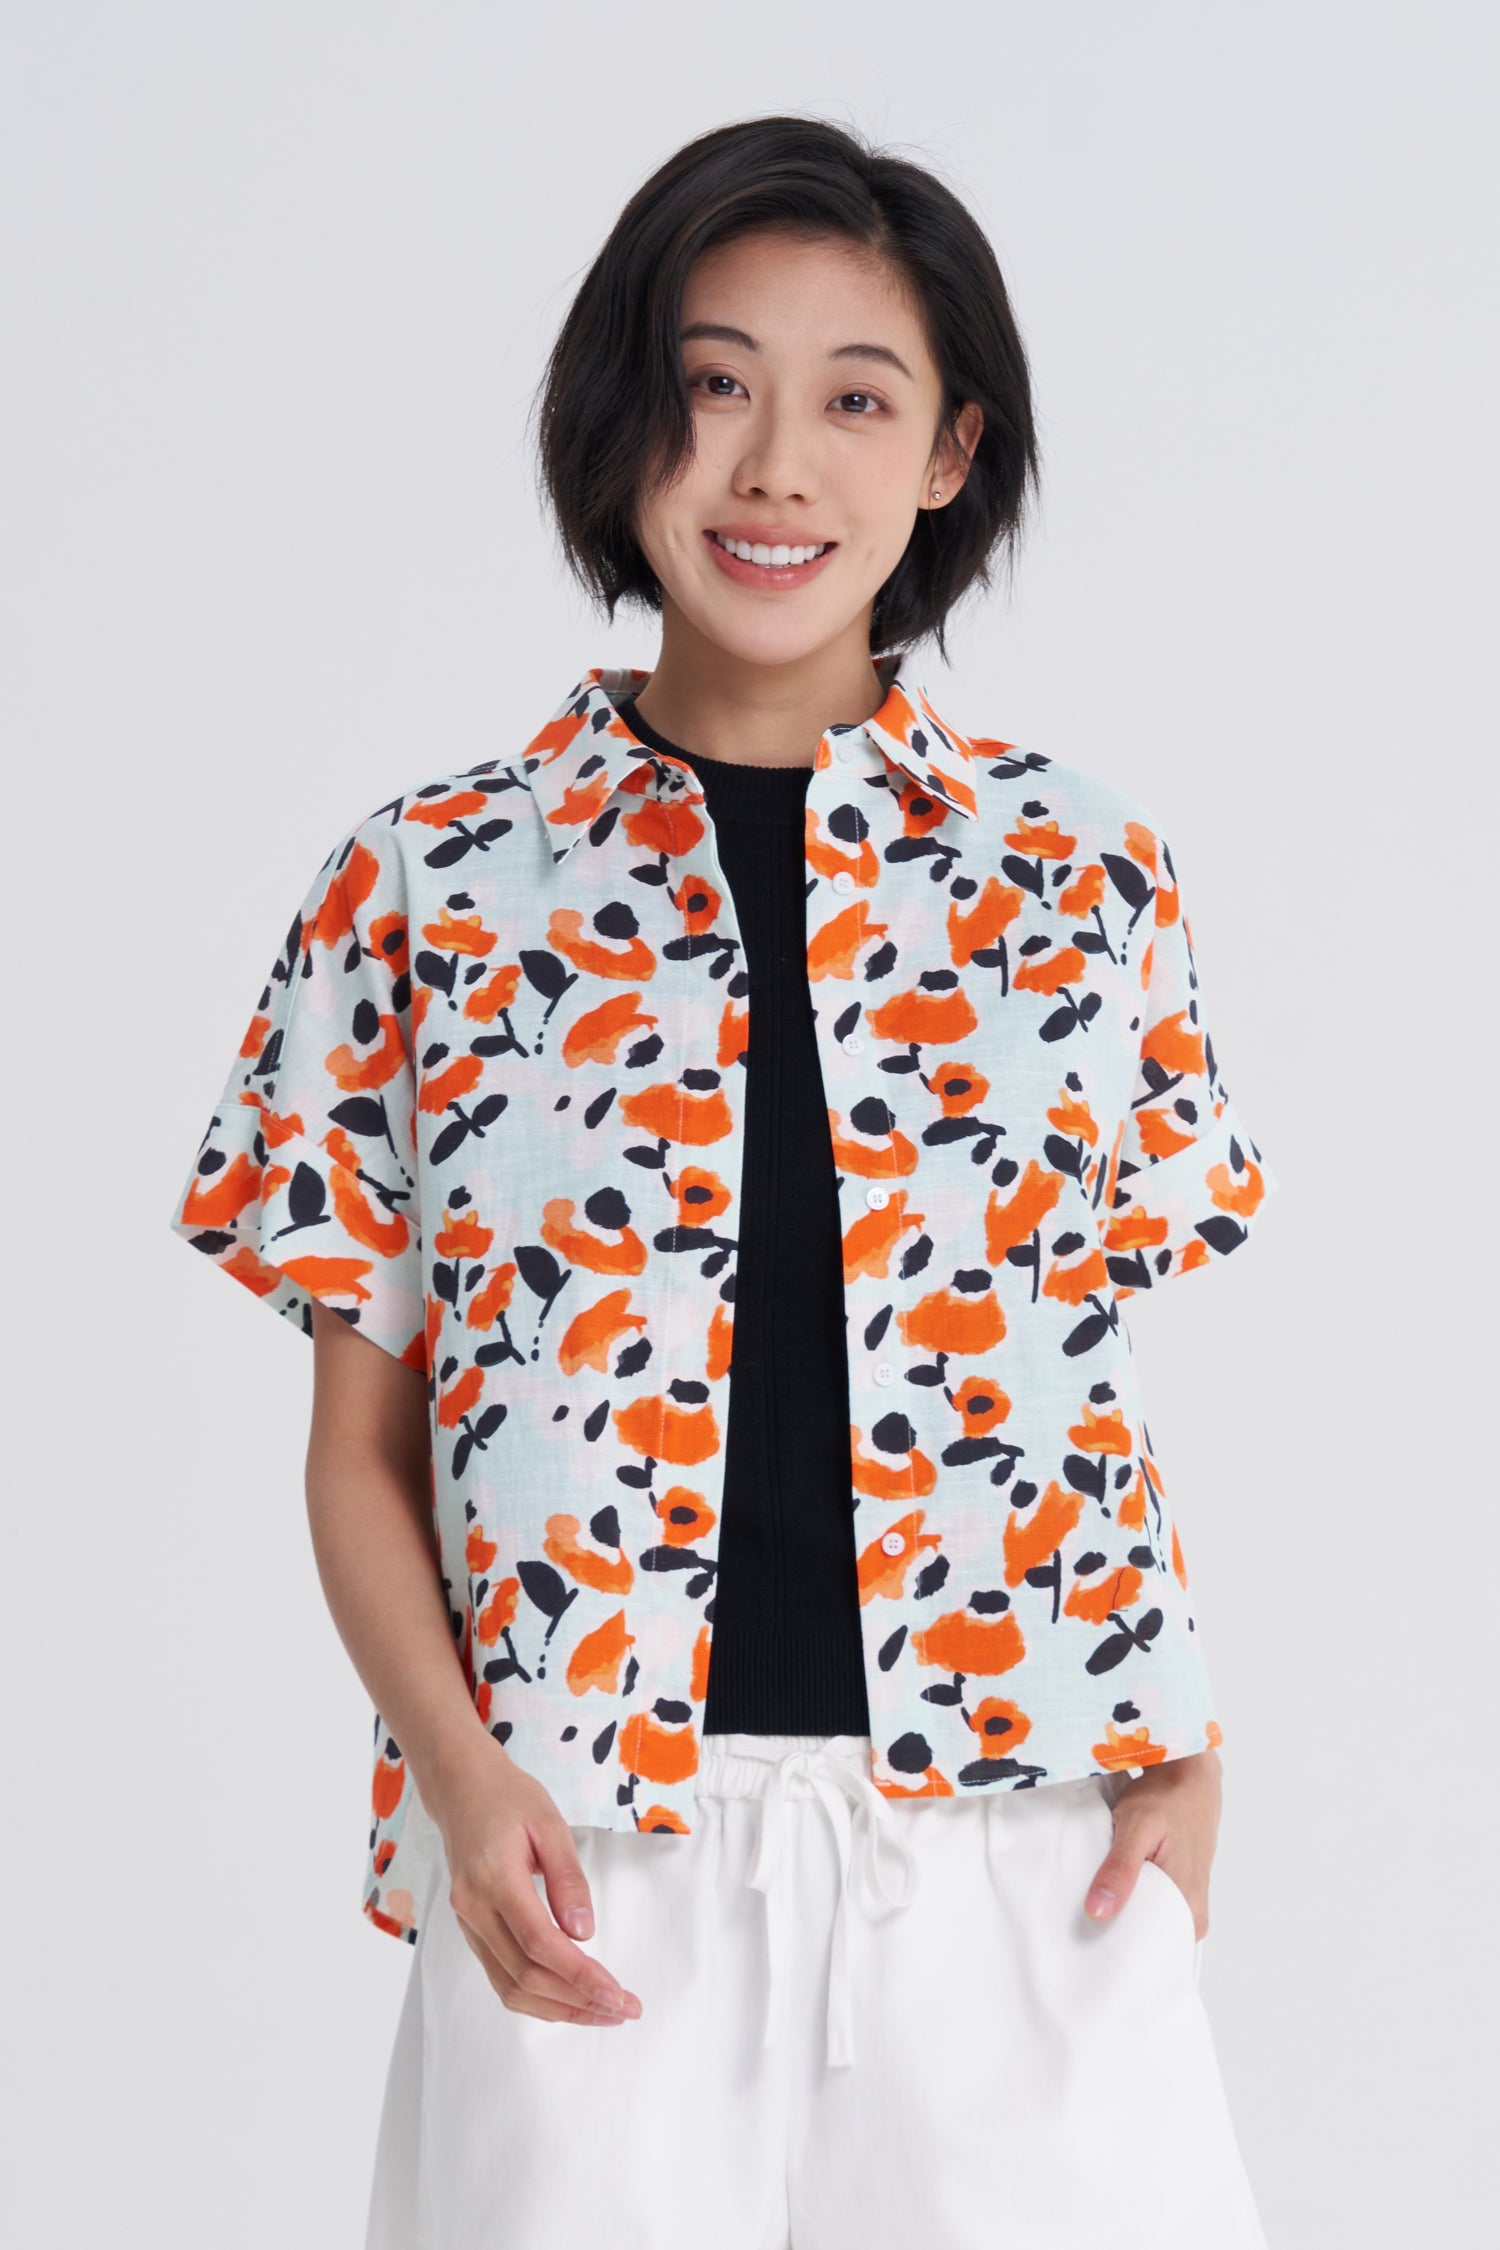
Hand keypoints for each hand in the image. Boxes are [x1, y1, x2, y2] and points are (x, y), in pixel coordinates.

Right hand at [423, 1731, 643, 2027]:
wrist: (460, 1787)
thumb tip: (584, 1933)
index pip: (539, 1944)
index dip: (579, 1976)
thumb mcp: (550, 1823)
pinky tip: (568, 1998)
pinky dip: (536, 1996)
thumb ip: (568, 1878)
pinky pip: (501, 1976)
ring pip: (509, 1986)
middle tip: (624, 2008)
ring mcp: (467, 1922)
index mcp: (493, 1879)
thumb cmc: (509, 1798)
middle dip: (577, 2000)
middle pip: (524, 1976)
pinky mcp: (470, 1929)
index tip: (617, 1994)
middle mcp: (473, 1909)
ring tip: (603, 2012)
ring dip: (558, 2008)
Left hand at [1085, 1748, 1221, 1939]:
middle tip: (1083, 1930)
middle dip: (1119, 1934)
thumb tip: (1098, 1912)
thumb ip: (1120, 1869)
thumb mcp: (1137, 1828)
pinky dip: (1130, 1894)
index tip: (1091, 1950)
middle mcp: (1192, 1908)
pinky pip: (1151, 1900)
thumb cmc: (1167, 1799)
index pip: (1155, 1951)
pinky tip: (1108, 1887)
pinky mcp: (1177, 1881)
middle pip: (1151, 1937)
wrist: (1186, 1771)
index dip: (1122, 1952)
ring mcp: (1185, 1895)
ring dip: (1124, 1911)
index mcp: (1189, 1906)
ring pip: (1149, 1917)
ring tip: (1091, 1908)